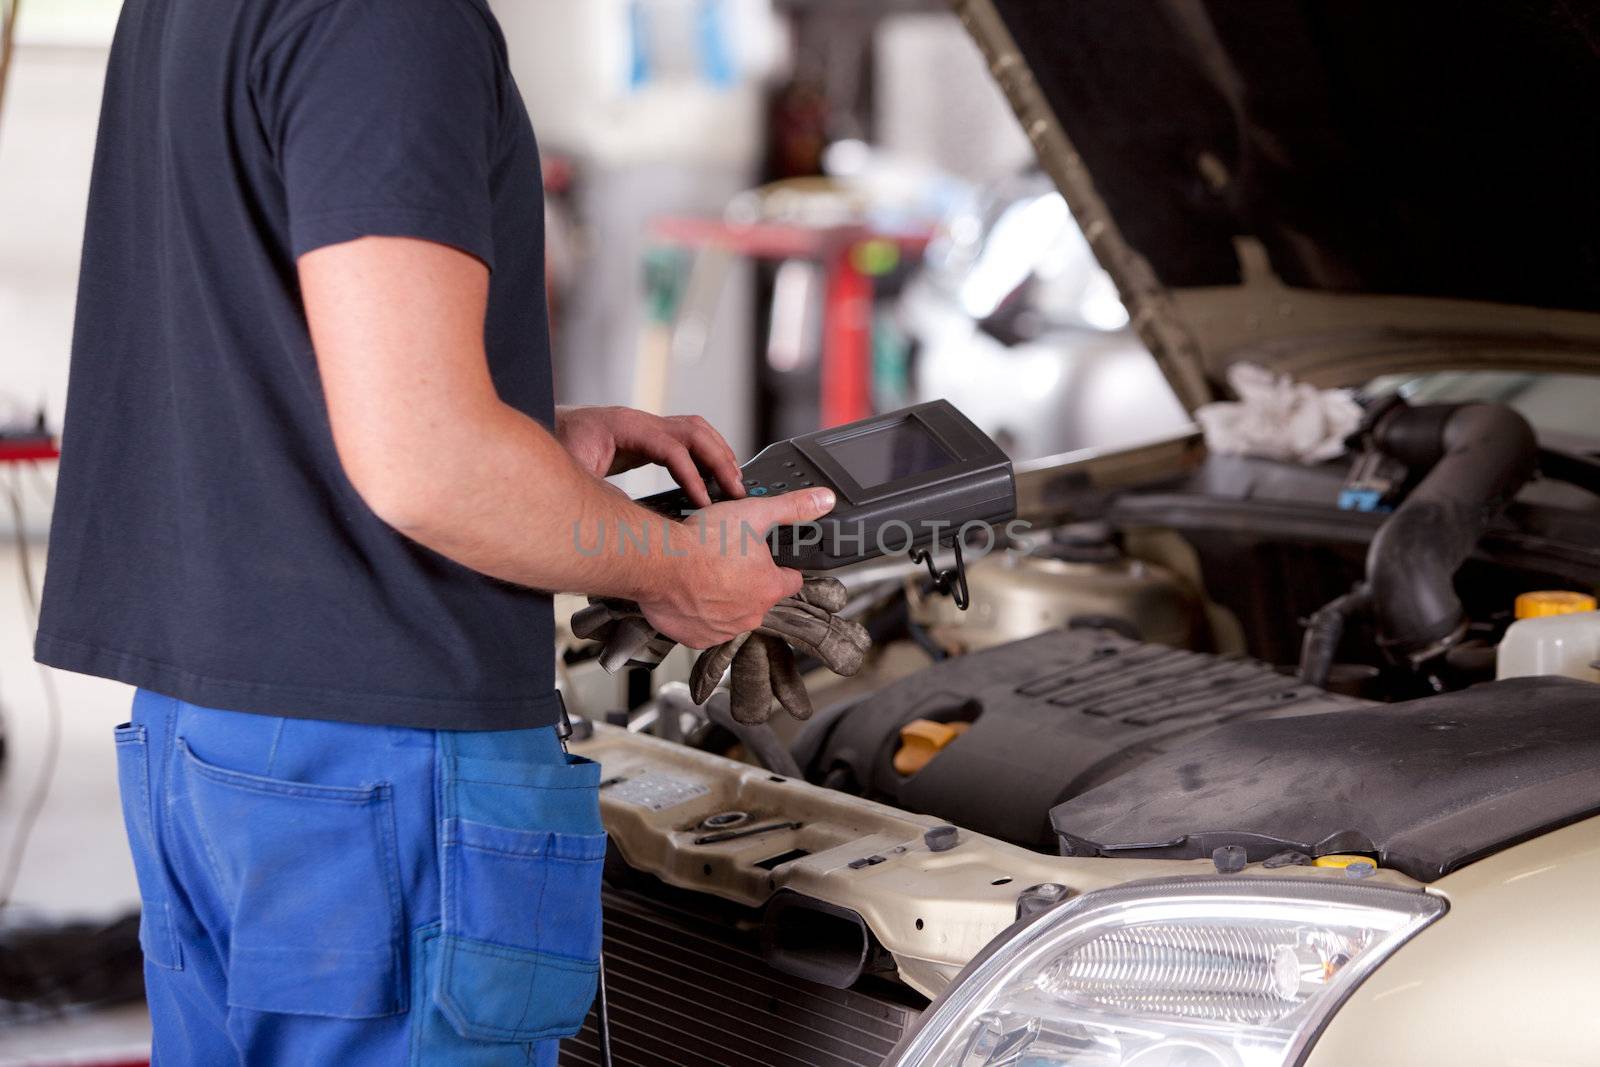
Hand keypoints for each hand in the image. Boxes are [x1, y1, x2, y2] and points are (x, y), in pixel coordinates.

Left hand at [555, 405, 743, 507]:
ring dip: (719, 454)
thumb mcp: (570, 469)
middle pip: (694, 431)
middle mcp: (639, 421)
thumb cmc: (554, 447)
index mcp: (623, 427)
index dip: (692, 475)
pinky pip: (686, 439)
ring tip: (734, 482)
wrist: (542, 426)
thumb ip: (596, 488)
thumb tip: (621, 516)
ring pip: (696, 430)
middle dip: (720, 460)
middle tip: (737, 490)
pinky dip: (705, 455)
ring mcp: (645, 426)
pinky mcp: (646, 437)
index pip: (671, 447)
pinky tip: (712, 477)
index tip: (705, 502)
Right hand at [636, 488, 836, 647]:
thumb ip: (792, 508)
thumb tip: (823, 500)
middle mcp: (750, 615)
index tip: (770, 560)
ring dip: (723, 598)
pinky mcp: (697, 638)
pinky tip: (690, 592)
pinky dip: (699, 613)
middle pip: (759, 597)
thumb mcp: (755, 513)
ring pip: (732, 613)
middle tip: (727, 559)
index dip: (782, 567)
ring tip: (706, 574)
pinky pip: (705, 627)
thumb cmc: (702, 543)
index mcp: (769, 588)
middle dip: (747, 581)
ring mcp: (723, 630)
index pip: (791, 580)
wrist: (659, 563)